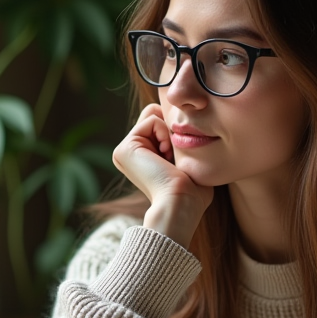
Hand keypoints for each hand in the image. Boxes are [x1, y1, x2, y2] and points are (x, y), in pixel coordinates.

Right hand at [112, 104, 213, 247]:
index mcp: (141, 156)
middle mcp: (129, 153)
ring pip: (153, 114)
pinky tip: (165, 156)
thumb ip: (181, 140)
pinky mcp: (124, 148)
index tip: (179, 160)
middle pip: (155, 115)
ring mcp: (124, 150)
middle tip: (174, 158)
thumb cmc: (193, 189)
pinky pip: (152, 119)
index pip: (161, 122)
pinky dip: (164, 134)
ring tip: (169, 159)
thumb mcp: (188, 160)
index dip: (176, 133)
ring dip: (169, 134)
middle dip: (171, 131)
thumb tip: (182, 120)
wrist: (181, 203)